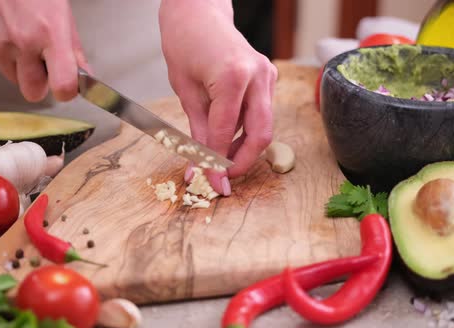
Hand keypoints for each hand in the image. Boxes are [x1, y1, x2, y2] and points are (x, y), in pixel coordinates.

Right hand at [0, 0, 89, 101]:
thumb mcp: (63, 14)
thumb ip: (74, 49)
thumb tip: (84, 76)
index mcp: (50, 34)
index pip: (63, 85)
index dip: (67, 92)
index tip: (68, 87)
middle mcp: (23, 43)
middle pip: (33, 92)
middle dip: (41, 84)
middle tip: (44, 65)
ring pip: (14, 80)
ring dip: (22, 69)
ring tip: (25, 41)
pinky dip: (5, 58)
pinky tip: (9, 36)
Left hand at [159, 0, 276, 195]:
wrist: (199, 13)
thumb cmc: (184, 44)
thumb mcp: (185, 91)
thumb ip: (198, 132)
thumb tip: (200, 168)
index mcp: (233, 76)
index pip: (225, 132)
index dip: (217, 163)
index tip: (213, 185)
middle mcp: (258, 76)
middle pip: (261, 135)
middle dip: (243, 162)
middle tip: (223, 176)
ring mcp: (267, 75)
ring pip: (262, 126)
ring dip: (241, 146)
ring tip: (217, 154)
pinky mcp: (268, 77)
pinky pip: (260, 113)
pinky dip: (244, 128)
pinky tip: (225, 132)